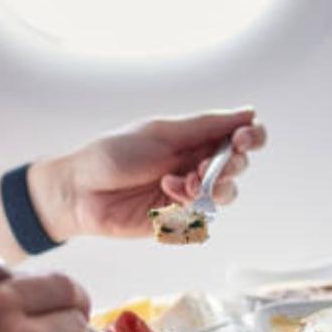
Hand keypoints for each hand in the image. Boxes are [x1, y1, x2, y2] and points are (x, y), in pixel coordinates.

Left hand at [30, 108, 265, 239]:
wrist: (80, 191)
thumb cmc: (113, 155)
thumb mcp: (161, 133)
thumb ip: (205, 126)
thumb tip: (248, 112)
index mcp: (193, 138)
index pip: (238, 136)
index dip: (251, 137)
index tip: (245, 138)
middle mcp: (195, 164)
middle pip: (238, 166)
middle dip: (231, 164)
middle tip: (207, 164)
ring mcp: (187, 193)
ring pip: (226, 194)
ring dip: (212, 186)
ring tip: (183, 182)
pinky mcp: (177, 219)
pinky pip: (203, 216)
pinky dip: (190, 204)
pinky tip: (167, 193)